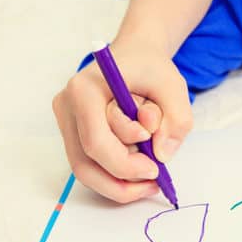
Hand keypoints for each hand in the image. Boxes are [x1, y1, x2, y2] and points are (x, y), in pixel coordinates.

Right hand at [52, 40, 192, 202]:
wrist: (135, 56)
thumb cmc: (151, 68)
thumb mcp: (174, 86)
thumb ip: (176, 119)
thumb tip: (161, 154)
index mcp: (85, 89)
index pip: (96, 141)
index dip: (124, 164)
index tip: (155, 168)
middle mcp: (67, 106)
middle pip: (84, 162)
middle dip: (121, 181)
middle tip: (153, 184)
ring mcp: (66, 121)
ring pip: (84, 169)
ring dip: (117, 184)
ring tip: (149, 183)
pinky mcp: (73, 132)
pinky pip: (89, 164)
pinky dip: (113, 176)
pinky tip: (138, 173)